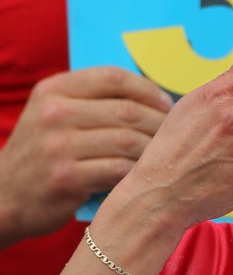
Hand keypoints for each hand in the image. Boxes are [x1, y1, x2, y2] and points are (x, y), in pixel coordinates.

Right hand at [0, 67, 172, 247]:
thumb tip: (154, 94)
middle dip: (158, 121)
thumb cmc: (43, 152)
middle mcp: (54, 113)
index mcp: (54, 89)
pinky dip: (138, 170)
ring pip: (128, 140)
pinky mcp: (66, 177)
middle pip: (127, 110)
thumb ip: (92, 98)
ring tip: (164, 152)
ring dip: (153, 147)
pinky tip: (144, 172)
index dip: (147, 88)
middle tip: (174, 132)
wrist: (3, 197)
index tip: (166, 102)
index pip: (113, 77)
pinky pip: (119, 169)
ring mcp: (58, 146)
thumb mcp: (54, 112)